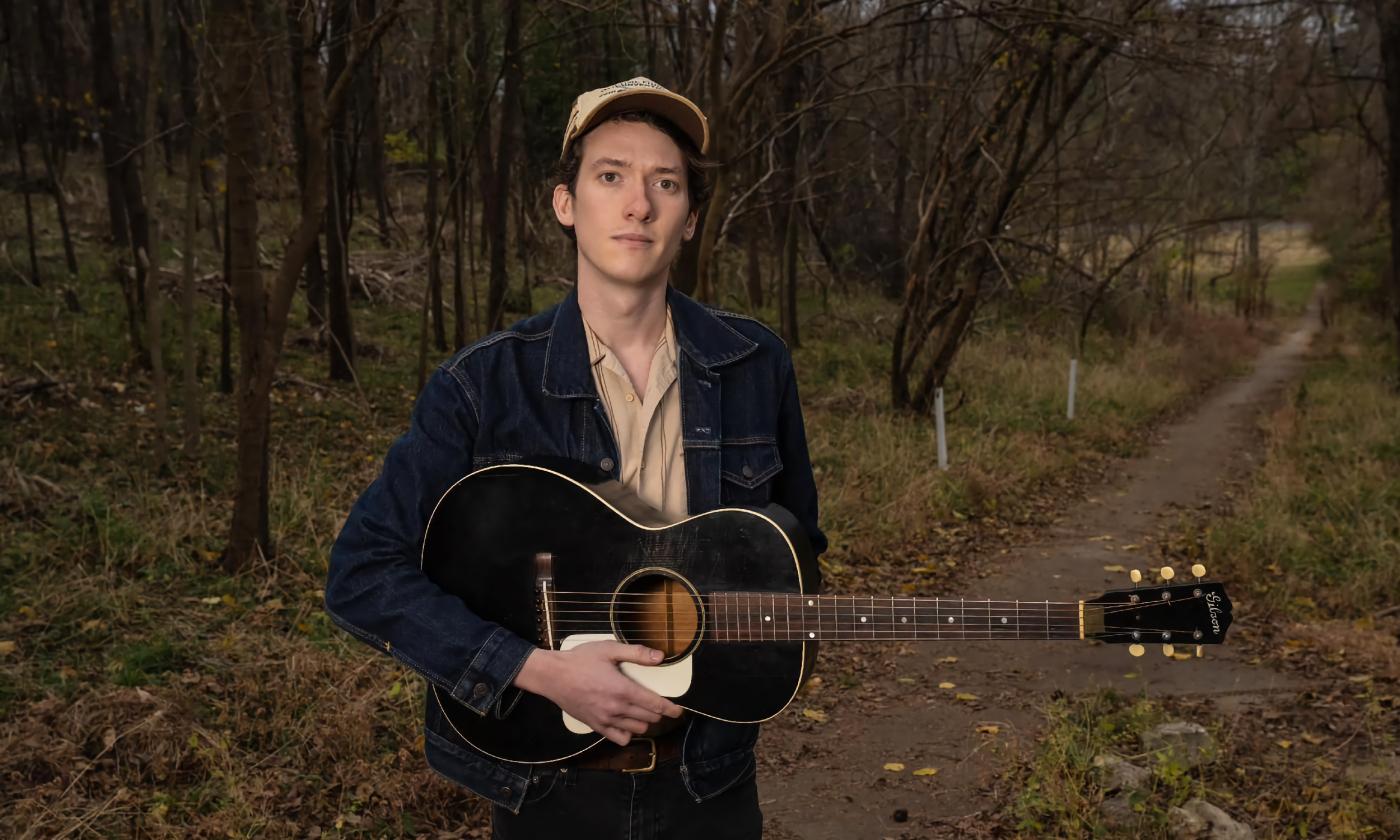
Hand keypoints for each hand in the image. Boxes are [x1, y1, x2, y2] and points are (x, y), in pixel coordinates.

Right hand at [513, 641, 683, 744]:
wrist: (553, 676)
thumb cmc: (580, 660)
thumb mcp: (608, 649)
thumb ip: (636, 653)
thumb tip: (660, 656)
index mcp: (623, 689)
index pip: (655, 705)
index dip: (671, 709)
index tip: (679, 710)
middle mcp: (617, 708)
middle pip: (649, 718)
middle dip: (659, 713)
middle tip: (661, 706)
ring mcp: (606, 720)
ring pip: (637, 729)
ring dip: (645, 722)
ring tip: (644, 713)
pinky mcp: (596, 726)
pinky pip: (619, 738)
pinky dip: (628, 733)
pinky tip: (628, 723)